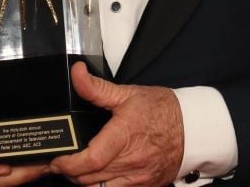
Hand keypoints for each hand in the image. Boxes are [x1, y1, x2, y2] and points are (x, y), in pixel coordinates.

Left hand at [49, 62, 183, 186]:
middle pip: (88, 179)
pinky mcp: (143, 186)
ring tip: (76, 170)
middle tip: (61, 162)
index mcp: (124, 136)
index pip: (90, 160)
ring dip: (83, 182)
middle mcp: (131, 161)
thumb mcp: (128, 94)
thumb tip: (76, 73)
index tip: (56, 160)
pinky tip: (96, 176)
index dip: (68, 164)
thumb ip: (97, 88)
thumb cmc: (162, 110)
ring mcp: (138, 178)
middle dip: (69, 173)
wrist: (193, 128)